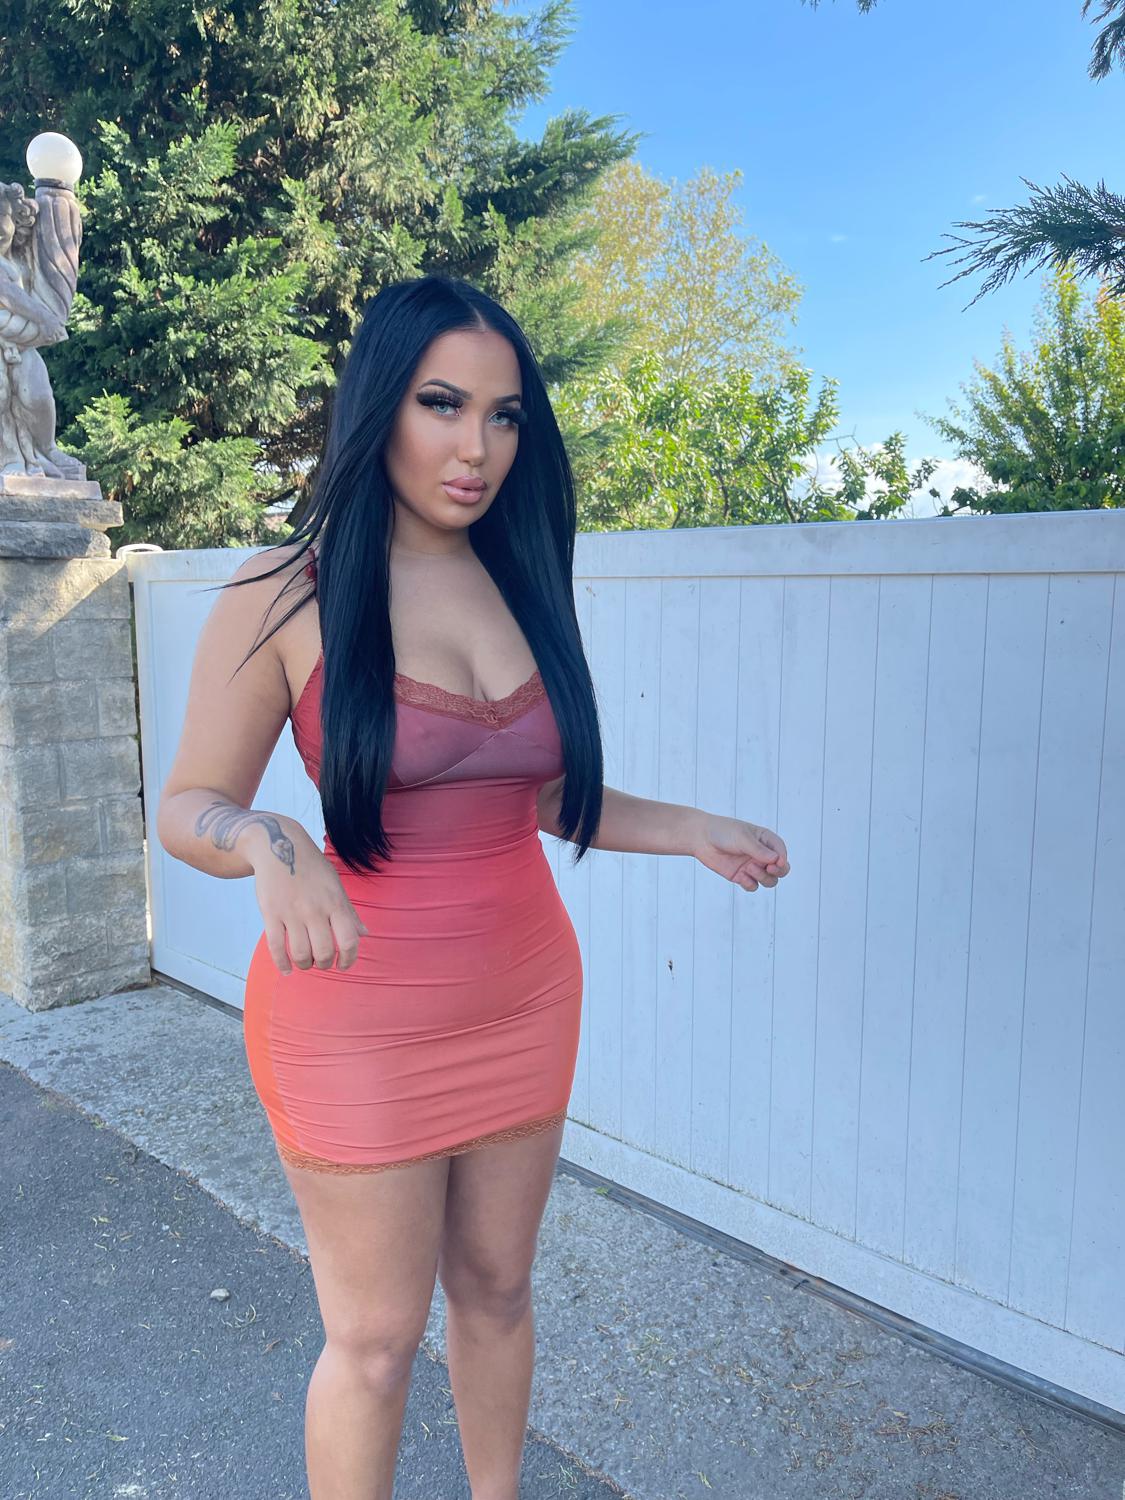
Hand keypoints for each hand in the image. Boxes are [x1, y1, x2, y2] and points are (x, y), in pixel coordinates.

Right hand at [249, 817, 369, 973]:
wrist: (279, 845)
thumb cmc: (311, 867)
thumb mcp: (335, 884)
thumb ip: (349, 912)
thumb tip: (365, 934)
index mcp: (335, 902)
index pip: (349, 940)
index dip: (349, 959)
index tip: (344, 965)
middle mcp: (315, 909)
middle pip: (324, 951)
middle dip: (324, 963)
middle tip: (321, 961)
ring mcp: (291, 912)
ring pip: (300, 953)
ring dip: (305, 964)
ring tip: (305, 962)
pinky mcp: (270, 913)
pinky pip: (276, 947)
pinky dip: (282, 964)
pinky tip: (287, 969)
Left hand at [692, 813, 789, 891]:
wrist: (700, 838)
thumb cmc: (722, 832)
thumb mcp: (741, 838)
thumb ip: (758, 850)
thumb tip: (776, 860)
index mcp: (765, 840)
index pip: (781, 852)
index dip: (782, 859)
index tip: (776, 863)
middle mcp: (761, 855)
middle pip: (780, 870)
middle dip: (778, 871)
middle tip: (769, 868)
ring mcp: (752, 866)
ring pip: (769, 880)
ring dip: (763, 877)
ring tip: (748, 868)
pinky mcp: (741, 876)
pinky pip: (752, 886)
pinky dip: (750, 884)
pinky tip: (741, 877)